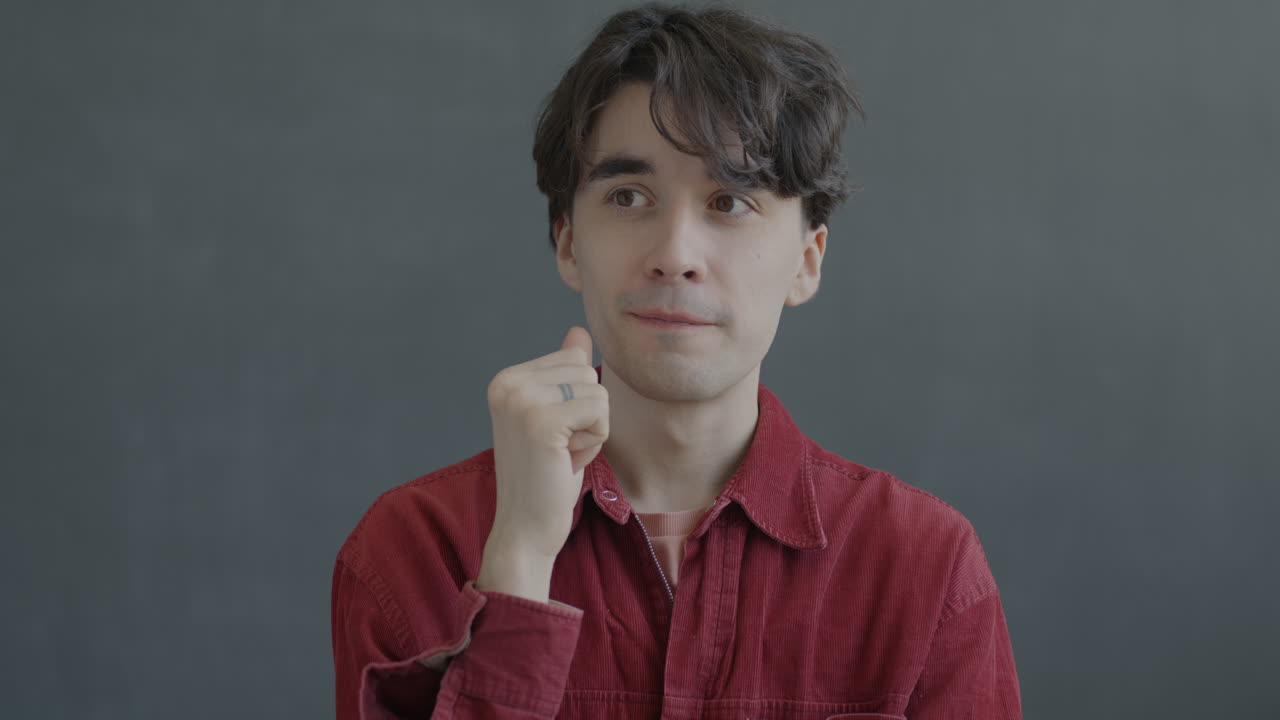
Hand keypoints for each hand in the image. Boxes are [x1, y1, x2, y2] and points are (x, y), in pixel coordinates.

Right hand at [477, 326, 608, 599]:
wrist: (526, 528)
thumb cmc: (545, 476)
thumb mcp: (558, 417)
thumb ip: (564, 374)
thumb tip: (579, 332)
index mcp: (506, 379)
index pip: (573, 360)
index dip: (577, 403)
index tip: (552, 436)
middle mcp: (507, 383)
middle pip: (586, 370)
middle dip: (587, 414)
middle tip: (558, 448)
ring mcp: (521, 400)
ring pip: (596, 390)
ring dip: (592, 429)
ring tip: (561, 455)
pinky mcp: (540, 420)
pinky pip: (600, 409)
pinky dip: (595, 439)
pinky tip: (567, 460)